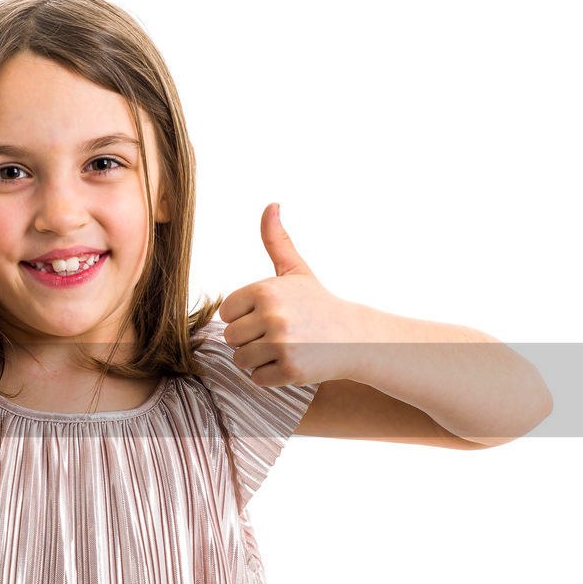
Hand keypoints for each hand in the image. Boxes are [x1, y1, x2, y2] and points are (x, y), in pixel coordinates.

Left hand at [217, 203, 372, 385]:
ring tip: (285, 347)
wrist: (355, 337)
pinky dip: (271, 375)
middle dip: (251, 340)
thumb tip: (271, 205)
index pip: (226, 313)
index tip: (268, 315)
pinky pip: (257, 378)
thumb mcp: (296, 271)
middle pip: (231, 339)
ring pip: (241, 360)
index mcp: (266, 289)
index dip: (244, 317)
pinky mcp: (290, 368)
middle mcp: (272, 314)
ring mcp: (281, 343)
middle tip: (279, 334)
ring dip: (259, 359)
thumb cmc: (318, 304)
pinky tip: (292, 361)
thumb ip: (277, 241)